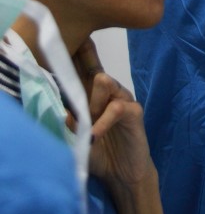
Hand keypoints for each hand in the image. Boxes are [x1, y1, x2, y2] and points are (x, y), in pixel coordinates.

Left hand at [73, 39, 153, 188]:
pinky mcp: (134, 111)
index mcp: (91, 96)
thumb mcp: (78, 139)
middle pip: (94, 67)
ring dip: (91, 100)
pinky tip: (94, 135)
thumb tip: (61, 111)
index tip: (61, 38)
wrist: (124, 175)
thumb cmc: (99, 154)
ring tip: (87, 120)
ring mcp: (122, 98)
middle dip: (83, 56)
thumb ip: (71, 123)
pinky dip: (102, 121)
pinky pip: (117, 108)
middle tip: (74, 48)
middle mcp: (107, 92)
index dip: (72, 56)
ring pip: (104, 81)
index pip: (80, 71)